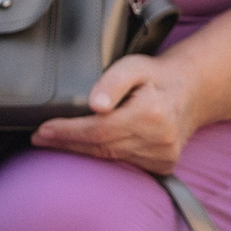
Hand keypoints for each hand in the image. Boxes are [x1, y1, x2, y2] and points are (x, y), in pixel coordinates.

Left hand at [30, 55, 199, 174]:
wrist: (191, 93)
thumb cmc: (155, 77)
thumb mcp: (133, 65)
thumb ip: (112, 82)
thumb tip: (96, 105)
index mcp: (151, 114)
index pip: (98, 130)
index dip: (68, 132)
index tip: (42, 131)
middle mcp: (159, 139)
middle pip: (101, 147)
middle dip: (67, 143)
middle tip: (40, 138)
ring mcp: (163, 156)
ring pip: (111, 158)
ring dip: (81, 151)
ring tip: (56, 141)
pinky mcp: (164, 165)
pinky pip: (125, 164)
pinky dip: (104, 156)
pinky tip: (87, 148)